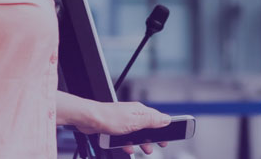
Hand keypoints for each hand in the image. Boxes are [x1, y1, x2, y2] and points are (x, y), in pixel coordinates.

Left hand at [57, 96, 173, 153]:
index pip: (158, 118)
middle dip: (154, 136)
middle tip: (159, 144)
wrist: (89, 119)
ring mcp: (124, 119)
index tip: (171, 135)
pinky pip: (126, 135)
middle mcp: (133, 113)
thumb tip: (167, 119)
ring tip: (146, 149)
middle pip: (149, 126)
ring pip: (138, 132)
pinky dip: (129, 142)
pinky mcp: (116, 125)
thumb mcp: (135, 121)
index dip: (165, 127)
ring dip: (142, 141)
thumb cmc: (109, 118)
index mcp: (140, 111)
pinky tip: (128, 147)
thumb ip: (151, 121)